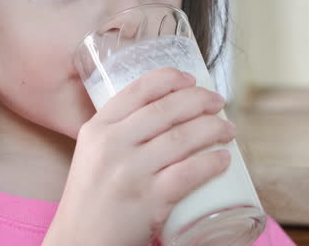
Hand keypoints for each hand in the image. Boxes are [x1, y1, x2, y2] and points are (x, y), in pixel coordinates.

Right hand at [43, 67, 234, 245]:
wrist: (80, 242)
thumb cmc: (91, 199)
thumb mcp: (92, 154)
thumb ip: (119, 133)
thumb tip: (164, 111)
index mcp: (97, 129)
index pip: (138, 90)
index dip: (171, 79)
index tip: (192, 79)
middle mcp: (111, 145)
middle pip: (167, 109)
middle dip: (201, 100)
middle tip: (218, 102)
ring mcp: (130, 172)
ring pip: (182, 138)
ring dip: (213, 129)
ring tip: (228, 130)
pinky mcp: (148, 200)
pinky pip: (188, 174)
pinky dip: (211, 163)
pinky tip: (223, 159)